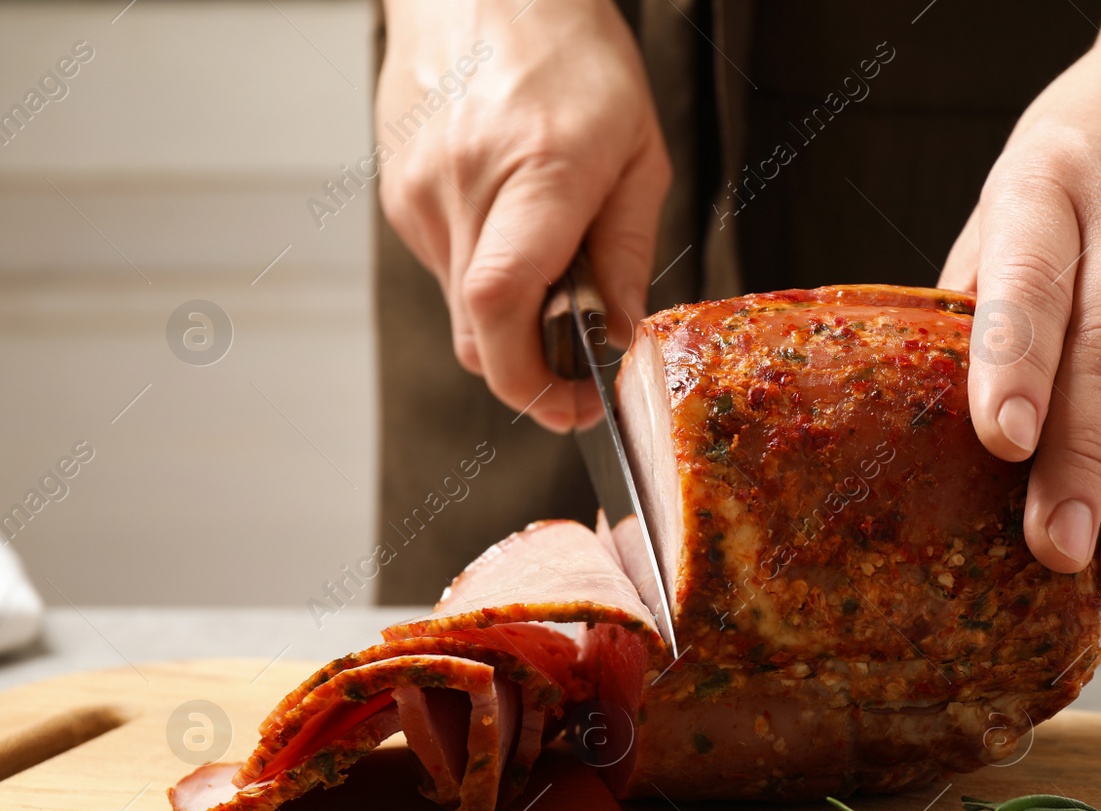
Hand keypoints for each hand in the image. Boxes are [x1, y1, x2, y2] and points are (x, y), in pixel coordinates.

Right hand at [378, 0, 668, 429]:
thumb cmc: (572, 53)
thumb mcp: (638, 151)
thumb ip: (627, 253)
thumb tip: (616, 334)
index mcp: (535, 170)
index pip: (500, 304)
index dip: (530, 379)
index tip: (573, 402)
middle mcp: (461, 187)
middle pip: (478, 330)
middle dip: (531, 366)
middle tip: (578, 364)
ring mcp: (417, 193)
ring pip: (461, 306)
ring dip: (512, 311)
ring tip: (551, 250)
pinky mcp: (397, 196)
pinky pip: (446, 268)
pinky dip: (487, 272)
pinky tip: (513, 220)